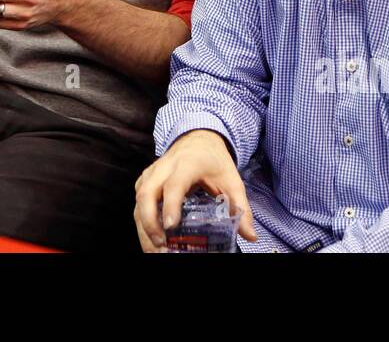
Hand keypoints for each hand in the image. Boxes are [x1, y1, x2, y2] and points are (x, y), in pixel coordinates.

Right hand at [133, 129, 257, 251]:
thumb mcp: (232, 181)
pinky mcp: (145, 179)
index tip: (170, 226)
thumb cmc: (214, 161)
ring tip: (154, 249)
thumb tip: (250, 236)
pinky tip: (150, 238)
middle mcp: (165, 166)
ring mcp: (152, 172)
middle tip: (160, 244)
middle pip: (146, 192)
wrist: (198, 139)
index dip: (170, 205)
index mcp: (188, 163)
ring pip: (138, 198)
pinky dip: (140, 220)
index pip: (174, 184)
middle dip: (149, 221)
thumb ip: (241, 208)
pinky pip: (138, 200)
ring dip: (143, 225)